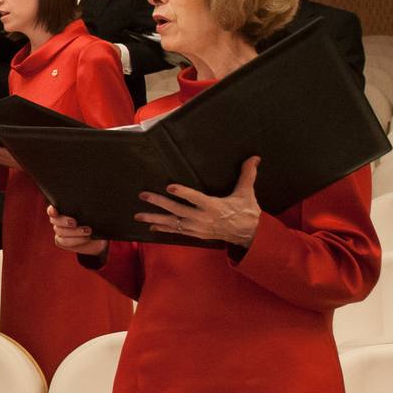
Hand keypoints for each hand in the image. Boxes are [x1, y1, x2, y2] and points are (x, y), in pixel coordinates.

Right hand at [47, 204, 107, 255]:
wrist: (99, 239)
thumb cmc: (96, 223)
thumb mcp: (94, 216)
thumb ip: (88, 212)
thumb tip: (91, 209)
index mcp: (63, 211)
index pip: (52, 210)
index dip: (51, 210)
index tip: (54, 210)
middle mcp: (58, 221)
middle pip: (55, 220)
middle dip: (64, 221)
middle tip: (75, 223)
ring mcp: (60, 232)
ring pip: (60, 231)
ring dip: (74, 232)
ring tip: (88, 231)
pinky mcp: (61, 242)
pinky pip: (64, 242)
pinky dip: (76, 240)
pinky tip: (86, 238)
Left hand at [136, 157, 262, 246]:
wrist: (248, 234)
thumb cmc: (246, 210)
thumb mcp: (247, 192)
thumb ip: (247, 174)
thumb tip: (254, 157)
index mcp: (214, 206)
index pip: (196, 198)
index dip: (183, 193)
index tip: (169, 187)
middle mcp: (203, 218)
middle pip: (177, 210)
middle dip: (159, 203)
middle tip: (143, 195)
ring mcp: (197, 228)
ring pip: (173, 223)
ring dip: (154, 218)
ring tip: (138, 215)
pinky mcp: (195, 234)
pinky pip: (176, 232)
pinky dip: (163, 229)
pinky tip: (151, 226)